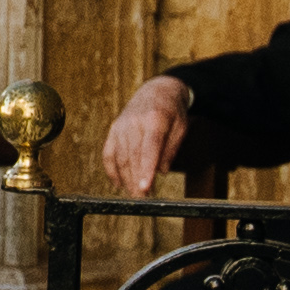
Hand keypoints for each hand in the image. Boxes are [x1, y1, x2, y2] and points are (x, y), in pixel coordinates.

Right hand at [95, 74, 198, 196]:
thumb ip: (171, 149)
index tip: (145, 188)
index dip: (146, 169)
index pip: (149, 148)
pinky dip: (112, 169)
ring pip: (120, 157)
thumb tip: (161, 171)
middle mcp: (134, 122)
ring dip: (125, 179)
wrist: (156, 89)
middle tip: (142, 200)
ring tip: (133, 196)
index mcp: (154, 119)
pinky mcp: (114, 129)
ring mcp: (121, 126)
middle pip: (133, 156)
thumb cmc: (172, 111)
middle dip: (136, 180)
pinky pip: (109, 152)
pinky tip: (118, 183)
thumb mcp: (181, 127)